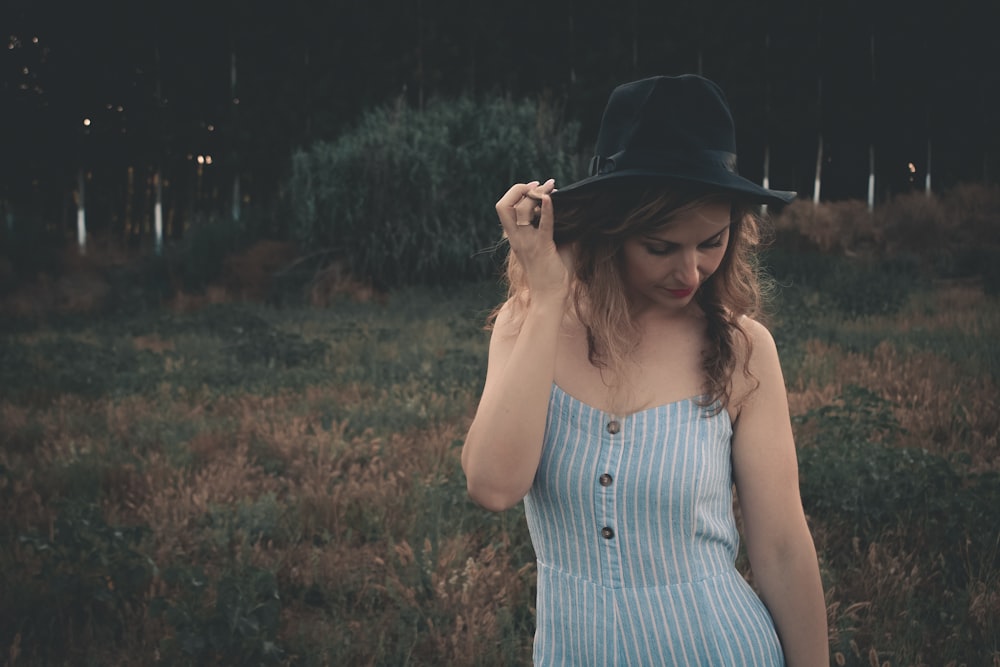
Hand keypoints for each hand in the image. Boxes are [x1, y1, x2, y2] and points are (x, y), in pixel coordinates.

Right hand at [495, 179, 572, 300]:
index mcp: (516, 237)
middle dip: (517, 189)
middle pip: (503, 206)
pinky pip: (542, 224)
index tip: (537, 188)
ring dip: (535, 195)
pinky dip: (547, 209)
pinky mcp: (542, 247)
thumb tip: (571, 210)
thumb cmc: (554, 273)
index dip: (517, 194)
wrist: (551, 296)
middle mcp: (517, 238)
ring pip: (520, 210)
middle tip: (537, 186)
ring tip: (550, 190)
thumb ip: (556, 228)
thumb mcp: (553, 245)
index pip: (505, 208)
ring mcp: (527, 242)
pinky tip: (552, 198)